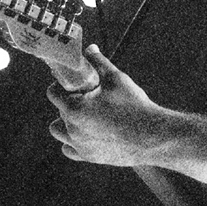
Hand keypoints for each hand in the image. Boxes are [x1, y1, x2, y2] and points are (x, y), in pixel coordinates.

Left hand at [47, 45, 164, 165]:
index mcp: (74, 109)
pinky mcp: (89, 157)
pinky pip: (70, 149)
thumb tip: (90, 48)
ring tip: (84, 115)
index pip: (53, 94)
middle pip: (57, 112)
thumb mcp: (116, 78)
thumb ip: (98, 62)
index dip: (61, 84)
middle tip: (85, 96)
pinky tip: (87, 132)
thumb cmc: (134, 106)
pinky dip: (73, 141)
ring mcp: (80, 146)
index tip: (73, 82)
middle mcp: (72, 130)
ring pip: (59, 132)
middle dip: (67, 102)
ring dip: (66, 122)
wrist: (153, 136)